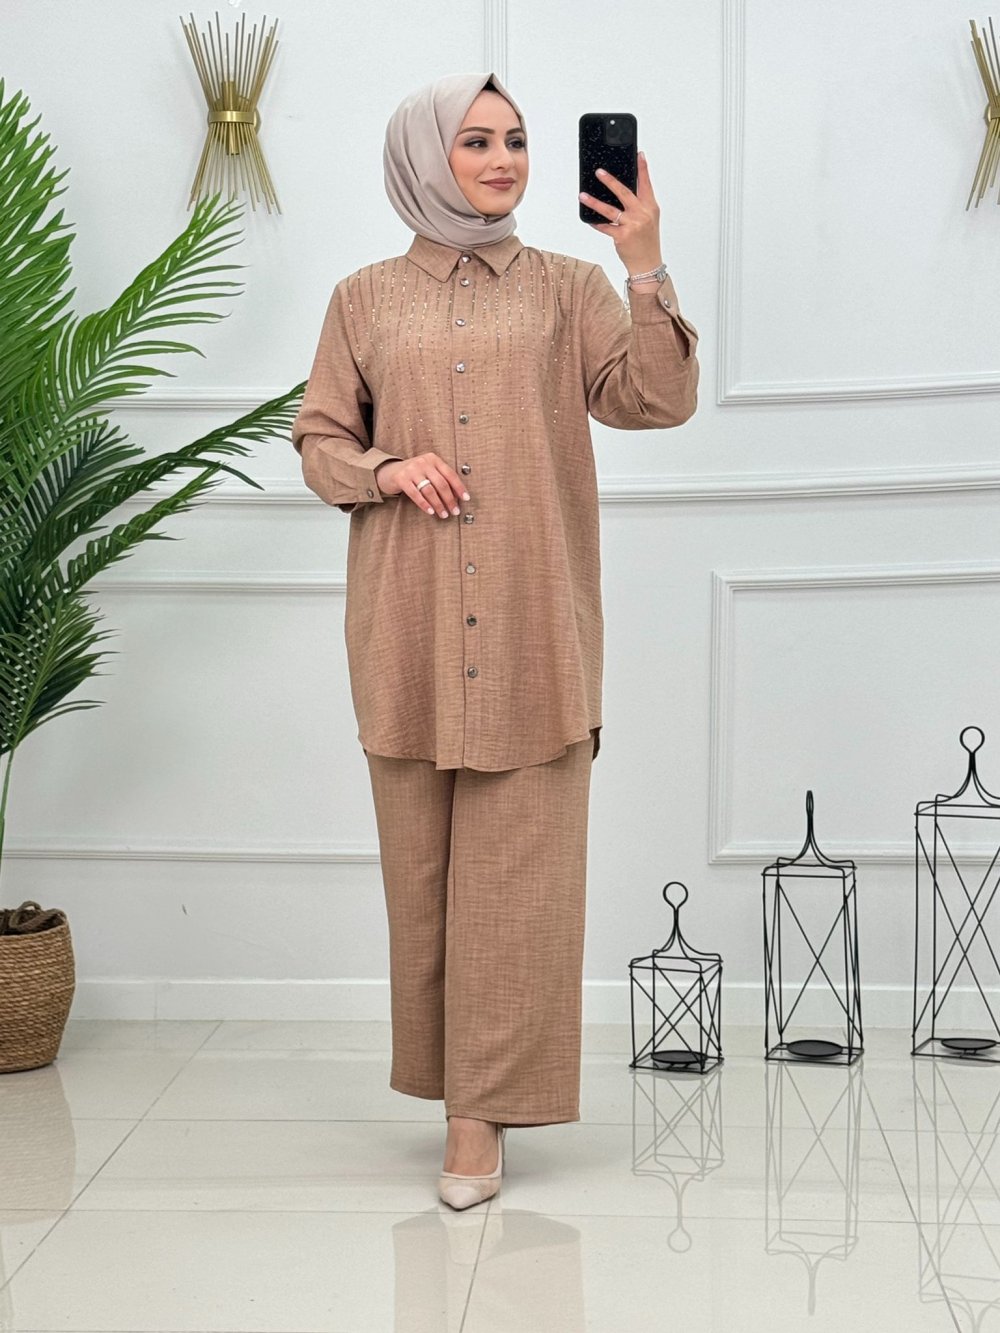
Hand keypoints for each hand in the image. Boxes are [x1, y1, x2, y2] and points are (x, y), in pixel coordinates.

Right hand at [375, 453, 469, 518]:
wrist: (389, 471)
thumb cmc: (414, 474)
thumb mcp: (428, 472)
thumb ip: (440, 479)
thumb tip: (457, 497)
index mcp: (433, 459)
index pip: (450, 474)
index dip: (459, 487)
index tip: (466, 499)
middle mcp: (423, 462)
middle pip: (441, 484)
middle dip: (450, 500)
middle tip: (455, 511)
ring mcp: (411, 469)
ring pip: (429, 490)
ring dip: (439, 505)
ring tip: (444, 514)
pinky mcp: (401, 478)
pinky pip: (415, 494)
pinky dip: (424, 504)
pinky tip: (431, 511)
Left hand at [579, 150, 662, 273]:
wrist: (648, 264)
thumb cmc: (647, 241)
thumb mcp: (649, 220)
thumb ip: (639, 205)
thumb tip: (622, 191)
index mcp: (651, 207)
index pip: (646, 184)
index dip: (643, 168)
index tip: (639, 154)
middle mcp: (642, 214)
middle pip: (624, 192)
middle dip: (610, 181)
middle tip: (598, 172)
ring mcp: (632, 225)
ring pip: (609, 209)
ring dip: (594, 202)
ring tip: (583, 195)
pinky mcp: (622, 236)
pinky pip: (605, 226)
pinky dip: (596, 223)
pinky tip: (589, 219)